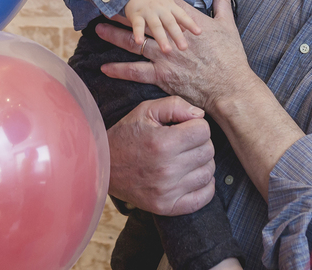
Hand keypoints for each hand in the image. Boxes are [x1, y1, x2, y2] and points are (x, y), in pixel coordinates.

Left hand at [100, 0, 254, 112]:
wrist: (230, 87)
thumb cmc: (231, 58)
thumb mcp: (228, 25)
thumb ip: (223, 2)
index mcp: (187, 23)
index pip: (164, 5)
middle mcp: (171, 37)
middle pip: (143, 21)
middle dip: (124, 12)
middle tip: (107, 5)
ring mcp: (164, 56)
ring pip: (134, 43)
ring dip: (115, 36)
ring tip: (99, 30)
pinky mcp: (162, 75)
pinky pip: (135, 72)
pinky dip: (119, 70)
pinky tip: (104, 68)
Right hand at [106, 97, 216, 215]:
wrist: (103, 166)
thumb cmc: (125, 135)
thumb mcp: (145, 110)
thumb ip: (174, 105)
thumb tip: (200, 115)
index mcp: (163, 143)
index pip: (204, 131)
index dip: (196, 125)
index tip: (184, 127)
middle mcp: (167, 169)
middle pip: (208, 151)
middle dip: (199, 142)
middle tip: (184, 142)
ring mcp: (168, 191)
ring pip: (208, 173)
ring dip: (202, 163)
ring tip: (186, 158)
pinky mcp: (167, 207)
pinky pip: (203, 198)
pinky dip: (205, 186)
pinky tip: (192, 176)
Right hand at [123, 0, 201, 52]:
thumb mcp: (168, 4)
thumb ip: (176, 17)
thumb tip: (185, 30)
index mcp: (170, 6)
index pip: (182, 16)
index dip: (190, 23)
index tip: (199, 32)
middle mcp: (160, 9)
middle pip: (170, 23)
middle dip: (177, 35)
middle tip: (184, 48)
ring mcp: (148, 12)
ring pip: (156, 26)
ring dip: (161, 38)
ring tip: (167, 50)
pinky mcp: (135, 15)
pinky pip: (137, 25)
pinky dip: (138, 33)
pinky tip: (139, 42)